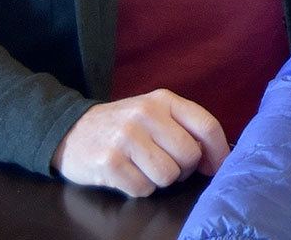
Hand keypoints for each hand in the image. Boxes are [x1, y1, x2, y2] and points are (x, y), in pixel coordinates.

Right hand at [52, 89, 229, 196]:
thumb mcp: (153, 113)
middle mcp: (146, 115)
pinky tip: (127, 174)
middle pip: (190, 155)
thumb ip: (185, 127)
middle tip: (167, 164)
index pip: (206, 125)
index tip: (219, 167)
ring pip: (168, 175)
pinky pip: (144, 189)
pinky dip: (139, 188)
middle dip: (184, 168)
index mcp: (163, 100)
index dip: (219, 151)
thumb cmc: (122, 125)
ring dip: (160, 180)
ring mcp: (127, 138)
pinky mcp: (110, 163)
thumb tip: (216, 160)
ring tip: (145, 168)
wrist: (71, 131)